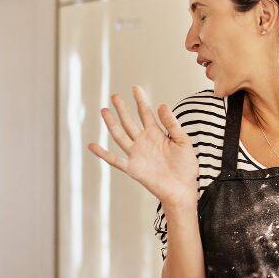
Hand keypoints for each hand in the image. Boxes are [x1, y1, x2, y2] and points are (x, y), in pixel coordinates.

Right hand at [87, 86, 199, 207]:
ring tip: (104, 111)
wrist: (183, 189)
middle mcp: (144, 142)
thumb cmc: (186, 167)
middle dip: (122, 109)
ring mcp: (137, 154)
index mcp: (157, 134)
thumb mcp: (183, 141)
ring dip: (111, 124)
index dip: (140, 100)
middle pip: (129, 122)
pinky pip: (115, 160)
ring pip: (120, 136)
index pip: (146, 113)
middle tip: (114, 96)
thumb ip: (172, 124)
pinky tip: (92, 145)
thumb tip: (162, 105)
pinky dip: (103, 154)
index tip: (135, 88)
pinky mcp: (133, 168)